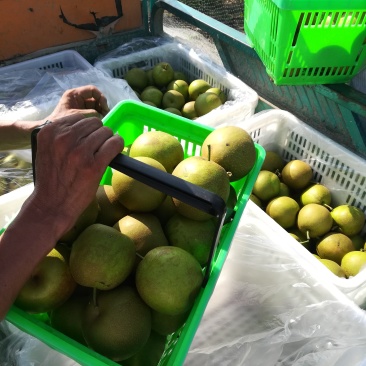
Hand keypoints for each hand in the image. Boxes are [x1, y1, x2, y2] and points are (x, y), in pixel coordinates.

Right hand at [29, 113, 122, 239]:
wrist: (52, 204)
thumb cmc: (52, 178)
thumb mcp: (48, 149)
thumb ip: (63, 135)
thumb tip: (90, 125)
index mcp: (50, 132)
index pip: (79, 117)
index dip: (86, 128)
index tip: (86, 139)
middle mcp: (64, 139)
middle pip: (94, 123)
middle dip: (98, 133)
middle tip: (96, 147)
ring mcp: (80, 152)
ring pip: (106, 132)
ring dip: (107, 140)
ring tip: (101, 153)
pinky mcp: (94, 165)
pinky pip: (114, 144)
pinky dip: (117, 145)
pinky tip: (115, 151)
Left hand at [46, 85, 109, 120]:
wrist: (50, 130)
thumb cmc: (60, 120)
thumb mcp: (76, 115)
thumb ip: (90, 113)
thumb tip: (101, 116)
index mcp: (75, 94)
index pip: (92, 90)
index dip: (101, 97)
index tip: (105, 108)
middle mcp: (78, 99)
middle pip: (95, 99)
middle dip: (102, 106)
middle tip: (106, 116)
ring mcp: (80, 107)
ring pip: (96, 107)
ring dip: (101, 112)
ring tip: (103, 120)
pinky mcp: (82, 114)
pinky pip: (93, 114)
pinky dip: (97, 117)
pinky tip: (99, 123)